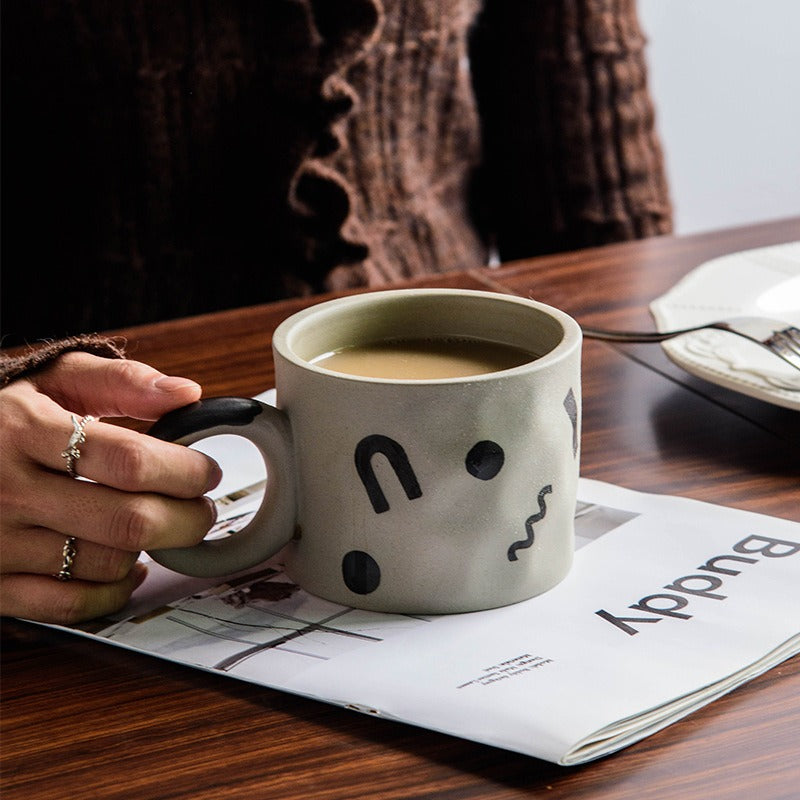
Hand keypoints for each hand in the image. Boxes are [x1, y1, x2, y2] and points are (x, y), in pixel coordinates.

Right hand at [0, 352, 221, 623]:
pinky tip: (127, 568)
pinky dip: (112, 591)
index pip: (129, 461)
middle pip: (128, 520)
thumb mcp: (51, 379)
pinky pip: (69, 605)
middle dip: (186, 519)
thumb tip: (185, 394)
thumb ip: (120, 382)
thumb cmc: (2, 418)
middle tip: (201, 509)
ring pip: (106, 564)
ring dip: (149, 550)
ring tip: (157, 526)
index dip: (184, 470)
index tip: (206, 472)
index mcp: (25, 429)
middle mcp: (7, 490)